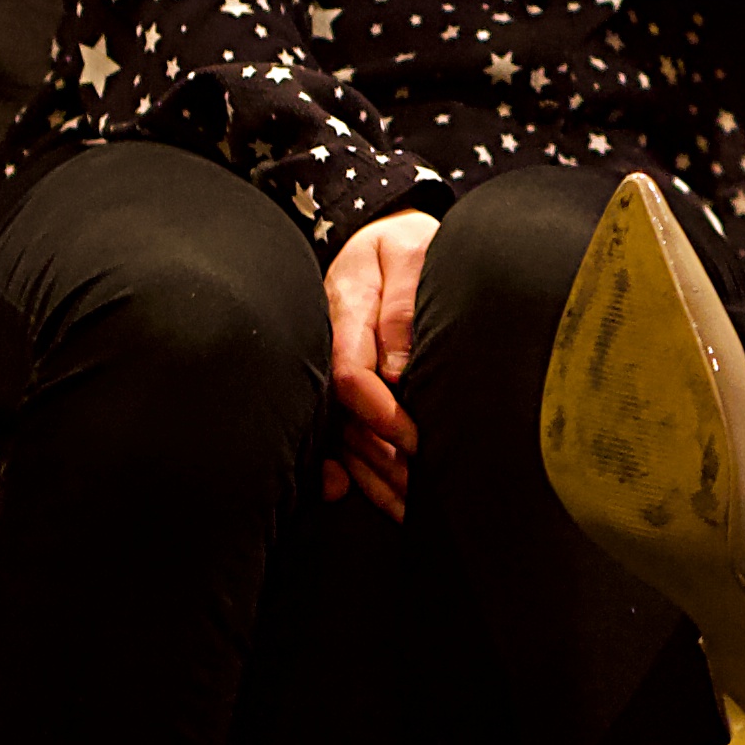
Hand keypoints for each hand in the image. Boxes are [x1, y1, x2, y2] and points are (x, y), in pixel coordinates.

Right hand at [321, 210, 439, 514]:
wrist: (384, 238)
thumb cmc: (404, 244)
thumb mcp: (408, 253)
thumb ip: (403, 305)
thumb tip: (400, 368)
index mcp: (345, 309)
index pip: (350, 373)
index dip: (380, 412)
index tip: (415, 438)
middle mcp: (329, 344)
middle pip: (342, 414)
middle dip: (379, 457)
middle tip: (419, 487)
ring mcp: (325, 364)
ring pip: (337, 429)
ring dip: (367, 472)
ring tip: (403, 505)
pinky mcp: (333, 382)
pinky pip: (327, 429)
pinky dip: (335, 466)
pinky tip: (342, 491)